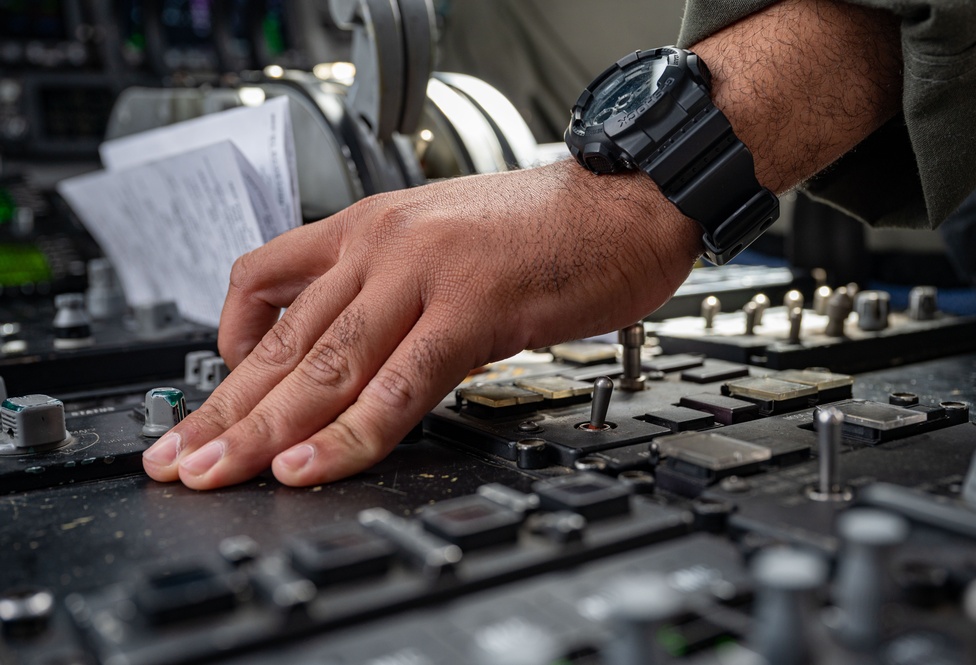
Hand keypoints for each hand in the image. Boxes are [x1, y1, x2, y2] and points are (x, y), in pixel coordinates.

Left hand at [141, 160, 702, 488]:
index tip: (201, 403)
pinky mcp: (473, 308)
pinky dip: (351, 431)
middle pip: (283, 340)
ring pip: (325, 363)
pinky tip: (311, 462)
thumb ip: (386, 288)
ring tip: (218, 473)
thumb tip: (349, 345)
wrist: (623, 202)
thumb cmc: (543, 229)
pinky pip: (398, 382)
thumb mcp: (441, 241)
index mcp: (370, 227)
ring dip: (264, 428)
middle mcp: (382, 245)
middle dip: (223, 410)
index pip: (265, 286)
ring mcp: (425, 274)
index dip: (223, 354)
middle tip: (178, 459)